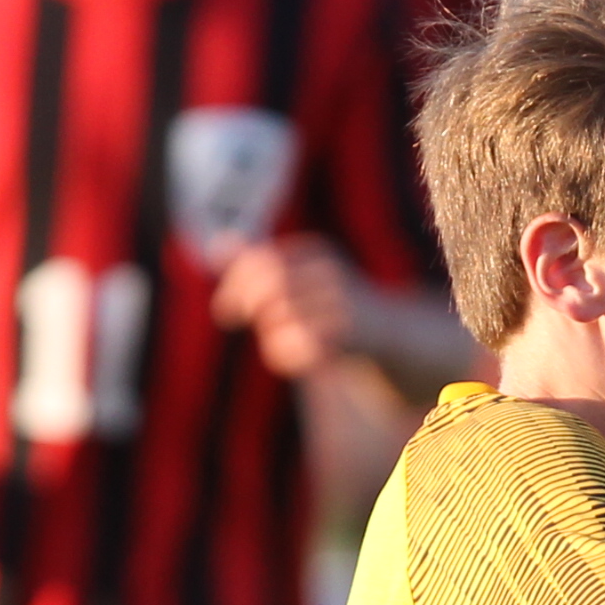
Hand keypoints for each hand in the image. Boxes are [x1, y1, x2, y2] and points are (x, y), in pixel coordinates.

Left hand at [211, 233, 366, 378]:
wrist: (387, 335)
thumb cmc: (330, 305)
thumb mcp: (298, 276)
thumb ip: (260, 262)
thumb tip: (217, 246)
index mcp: (317, 252)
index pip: (263, 260)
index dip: (234, 284)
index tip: (224, 310)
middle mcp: (330, 273)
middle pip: (271, 283)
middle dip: (247, 303)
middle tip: (238, 319)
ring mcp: (340, 303)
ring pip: (280, 317)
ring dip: (269, 334)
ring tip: (280, 341)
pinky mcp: (346, 337)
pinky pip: (296, 346)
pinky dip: (284, 356)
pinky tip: (293, 358)